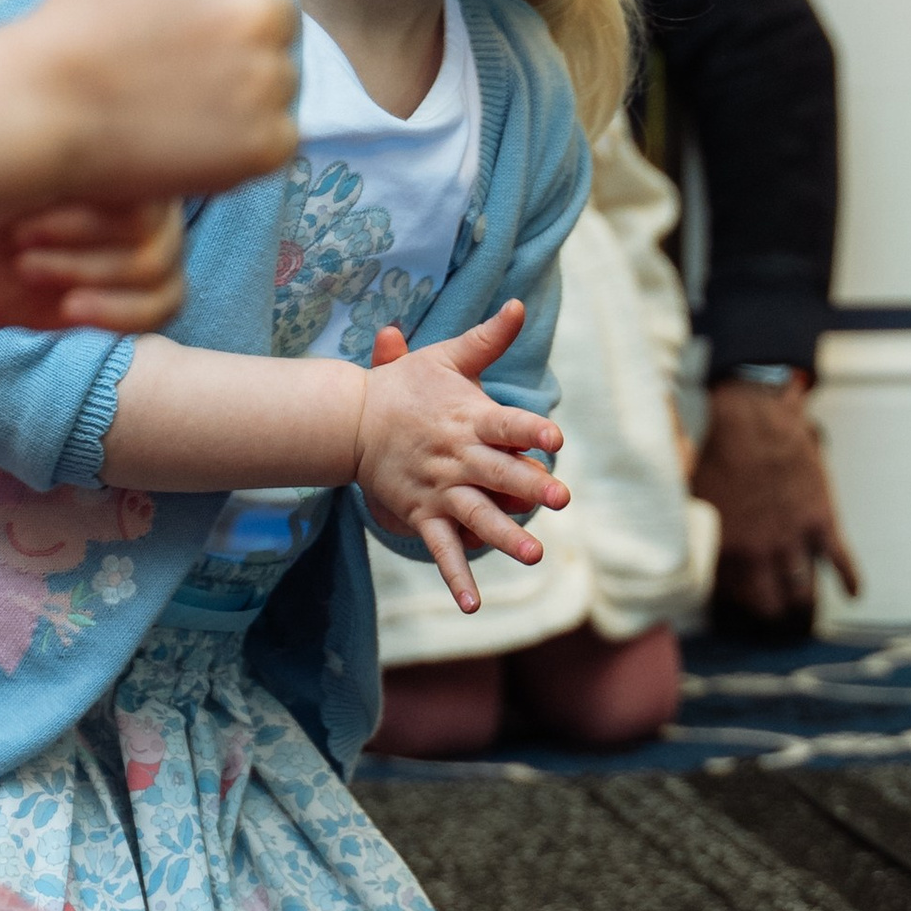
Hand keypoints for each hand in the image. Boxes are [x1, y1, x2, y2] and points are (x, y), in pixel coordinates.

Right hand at [23, 0, 298, 205]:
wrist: (46, 104)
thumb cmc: (78, 17)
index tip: (181, 16)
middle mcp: (264, 5)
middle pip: (279, 18)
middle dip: (242, 37)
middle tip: (183, 62)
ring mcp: (270, 77)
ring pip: (282, 76)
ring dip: (247, 88)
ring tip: (181, 99)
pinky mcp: (267, 140)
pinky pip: (278, 134)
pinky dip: (245, 139)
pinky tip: (193, 133)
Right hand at [355, 305, 569, 607]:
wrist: (351, 420)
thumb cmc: (406, 386)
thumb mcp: (445, 357)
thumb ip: (487, 339)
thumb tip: (518, 306)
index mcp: (469, 418)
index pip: (507, 423)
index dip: (531, 429)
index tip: (555, 439)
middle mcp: (458, 456)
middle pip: (498, 473)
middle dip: (529, 486)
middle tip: (559, 499)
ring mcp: (439, 489)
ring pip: (476, 515)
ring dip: (503, 535)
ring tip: (533, 554)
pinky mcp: (422, 514)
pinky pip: (441, 549)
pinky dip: (455, 577)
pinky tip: (472, 604)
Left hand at [697, 373, 858, 629]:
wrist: (750, 414)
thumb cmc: (711, 446)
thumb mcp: (686, 494)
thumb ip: (685, 524)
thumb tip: (666, 543)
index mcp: (721, 547)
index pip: (729, 595)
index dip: (734, 599)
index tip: (737, 600)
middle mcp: (758, 552)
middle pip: (768, 602)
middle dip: (770, 610)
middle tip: (772, 613)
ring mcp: (792, 538)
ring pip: (802, 591)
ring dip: (802, 601)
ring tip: (802, 607)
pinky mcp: (821, 520)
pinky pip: (841, 561)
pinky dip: (850, 580)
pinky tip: (854, 593)